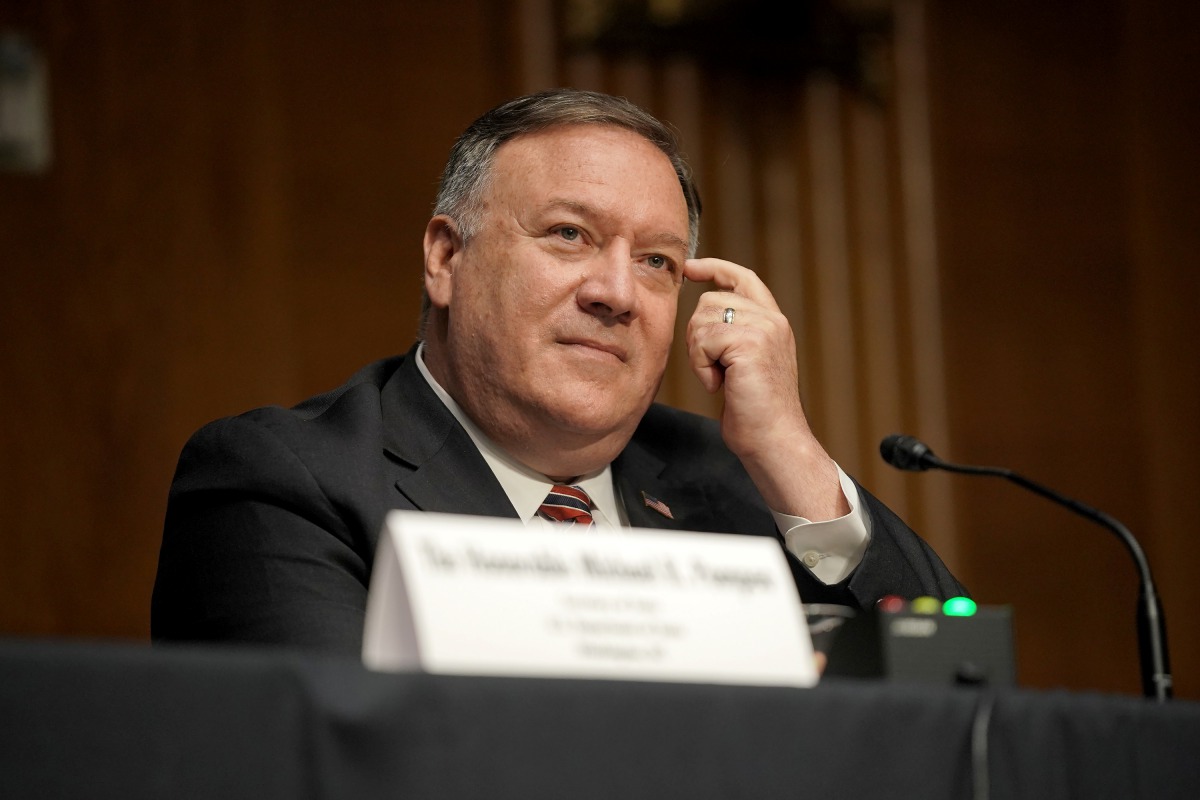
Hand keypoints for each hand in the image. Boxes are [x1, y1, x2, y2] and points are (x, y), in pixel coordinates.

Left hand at [682, 257, 848, 520]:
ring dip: (699, 354)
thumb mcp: (746, 362)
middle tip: (714, 370)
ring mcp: (764, 330)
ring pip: (702, 319)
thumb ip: (735, 332)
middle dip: (698, 336)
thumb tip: (704, 312)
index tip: (690, 268)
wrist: (773, 439)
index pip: (743, 278)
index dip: (715, 268)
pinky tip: (719, 386)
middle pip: (710, 301)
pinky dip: (701, 367)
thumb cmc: (754, 410)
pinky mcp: (750, 344)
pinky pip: (703, 341)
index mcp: (773, 322)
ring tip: (721, 379)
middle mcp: (772, 320)